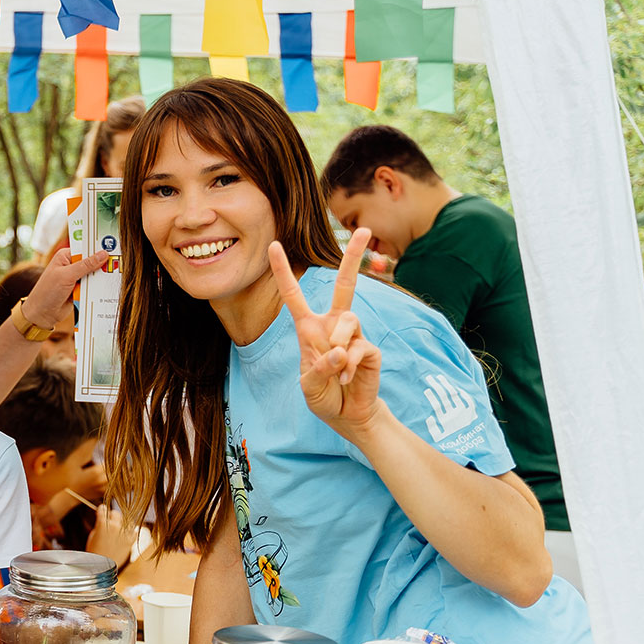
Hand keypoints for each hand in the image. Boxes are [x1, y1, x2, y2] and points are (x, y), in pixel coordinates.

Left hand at [19, 249, 109, 329]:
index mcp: (66, 256)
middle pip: (92, 262)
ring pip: (94, 275)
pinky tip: (109, 288)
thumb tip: (103, 254)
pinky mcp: (80, 290)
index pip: (86, 249)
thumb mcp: (67, 275)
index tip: (114, 249)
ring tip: (116, 277)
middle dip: (102, 265)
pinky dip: (99, 289)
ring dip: (101, 278)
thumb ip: (86, 265)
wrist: (42, 314)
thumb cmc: (48, 292)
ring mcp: (76, 278)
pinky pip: (93, 287)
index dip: (98, 249)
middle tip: (119, 265)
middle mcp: (72, 265)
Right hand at [85, 502, 136, 565]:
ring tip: (118, 529)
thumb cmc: (95, 551)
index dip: (101, 510)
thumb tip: (104, 517)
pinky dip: (130, 531)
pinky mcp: (131, 540)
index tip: (101, 512)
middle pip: (116, 513)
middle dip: (112, 516)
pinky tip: (125, 534)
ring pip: (126, 520)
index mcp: (102, 523)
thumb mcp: (93, 535)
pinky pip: (133, 530)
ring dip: (122, 523)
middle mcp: (114, 526)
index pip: (103, 508)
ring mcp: (124, 533)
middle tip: (109, 521)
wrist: (103, 566)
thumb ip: (99, 524)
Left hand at [268, 229, 382, 437]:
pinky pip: (359, 349)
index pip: (293, 296)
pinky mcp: (370, 349)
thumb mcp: (309, 385)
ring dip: (338, 347)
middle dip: (353, 257)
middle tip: (363, 229)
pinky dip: (349, 368)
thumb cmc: (323, 395)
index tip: (273, 245)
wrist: (347, 414)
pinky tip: (347, 379)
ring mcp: (353, 334)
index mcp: (309, 328)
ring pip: (349, 321)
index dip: (282, 272)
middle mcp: (333, 324)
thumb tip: (341, 351)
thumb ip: (320, 368)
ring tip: (337, 371)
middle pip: (345, 285)